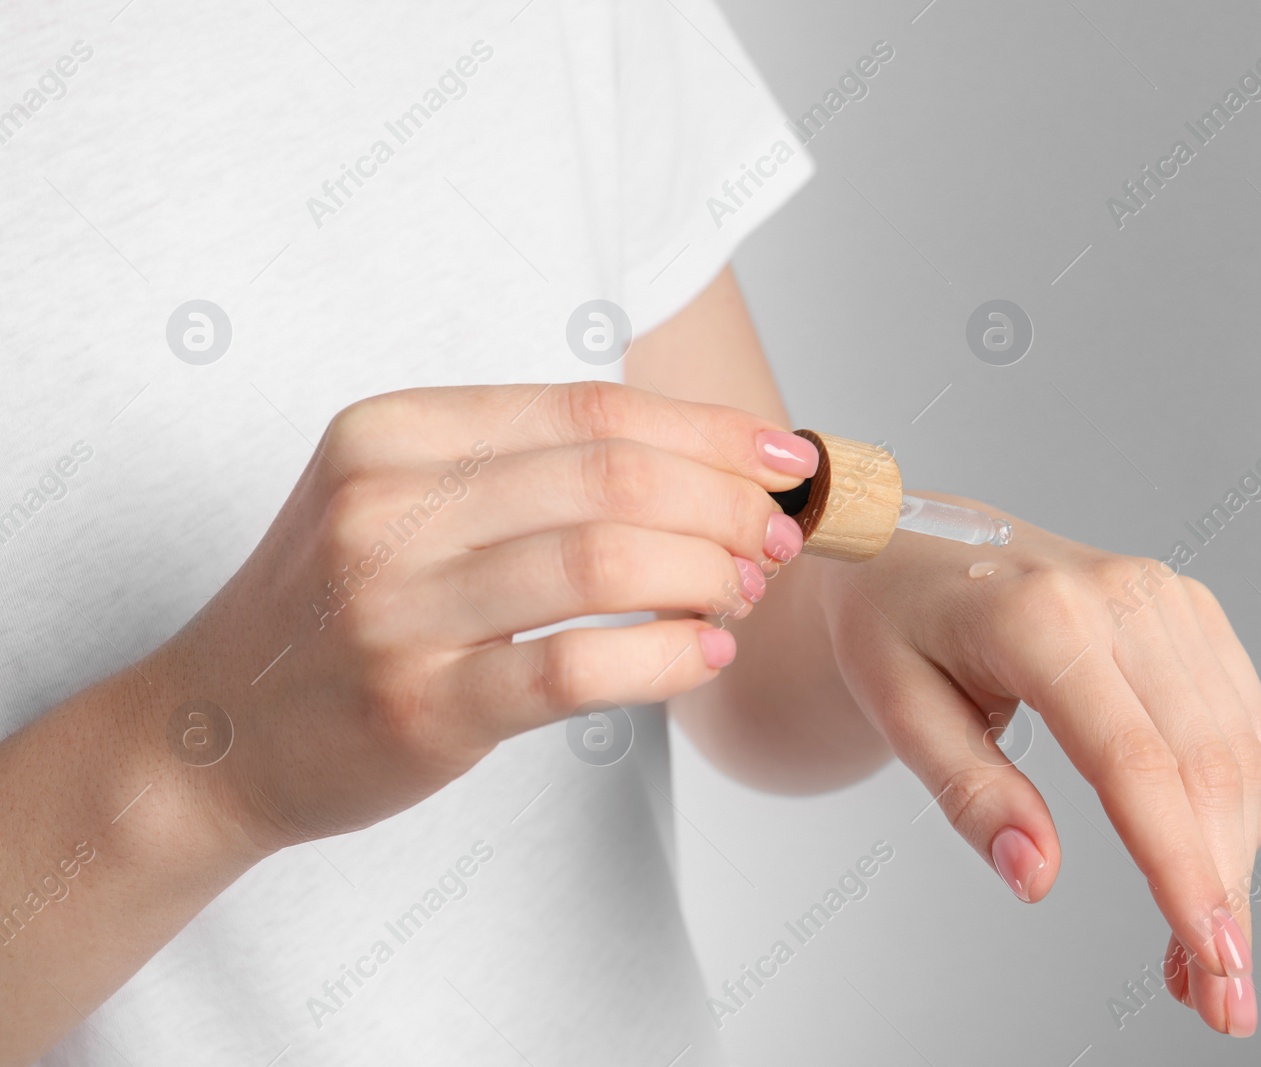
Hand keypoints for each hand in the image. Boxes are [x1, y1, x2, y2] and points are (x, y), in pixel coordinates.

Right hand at [144, 382, 812, 851]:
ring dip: (707, 575)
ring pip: (603, 562)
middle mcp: (385, 506)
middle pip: (611, 477)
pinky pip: (574, 670)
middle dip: (725, 504)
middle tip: (778, 536)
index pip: (590, 409)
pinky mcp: (418, 706)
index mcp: (393, 433)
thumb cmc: (340, 608)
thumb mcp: (403, 501)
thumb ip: (528, 470)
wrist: (218, 731)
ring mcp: (395, 608)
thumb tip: (707, 465)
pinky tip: (706, 655)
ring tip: (746, 591)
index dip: (709, 432)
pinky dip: (664, 658)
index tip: (784, 459)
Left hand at [814, 493, 1260, 1036]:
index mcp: (1040, 616)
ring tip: (1201, 951)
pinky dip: (1238, 805)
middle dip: (1223, 890)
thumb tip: (1035, 877)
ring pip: (1240, 750)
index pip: (1133, 761)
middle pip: (1204, 764)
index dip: (1181, 868)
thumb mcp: (897, 708)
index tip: (1211, 958)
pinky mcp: (1189, 611)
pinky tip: (1209, 865)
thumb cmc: (892, 620)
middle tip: (1220, 997)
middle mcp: (1121, 596)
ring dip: (1236, 858)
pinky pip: (1241, 721)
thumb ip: (970, 793)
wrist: (912, 542)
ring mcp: (1166, 597)